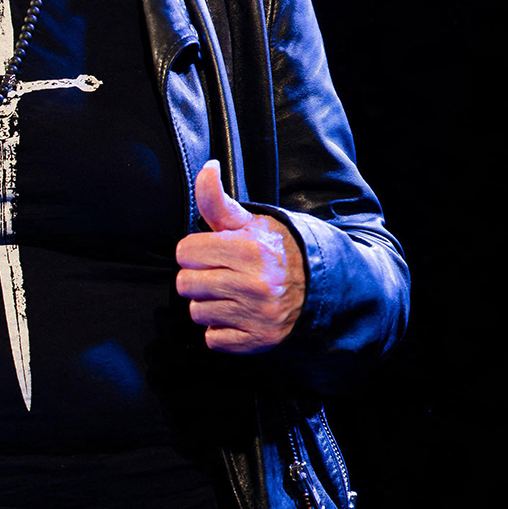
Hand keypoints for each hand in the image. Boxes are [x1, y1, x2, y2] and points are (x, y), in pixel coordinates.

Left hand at [175, 161, 305, 353]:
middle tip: (223, 273)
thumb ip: (218, 200)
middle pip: (186, 284)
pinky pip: (213, 339)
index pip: (185, 251)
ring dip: (210, 304)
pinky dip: (222, 330)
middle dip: (200, 277)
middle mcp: (255, 283)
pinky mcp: (260, 340)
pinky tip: (239, 314)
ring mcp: (258, 315)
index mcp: (250, 249)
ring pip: (197, 312)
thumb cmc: (279, 250)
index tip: (214, 251)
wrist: (323, 285)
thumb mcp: (251, 221)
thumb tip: (207, 168)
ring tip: (233, 293)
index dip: (196, 250)